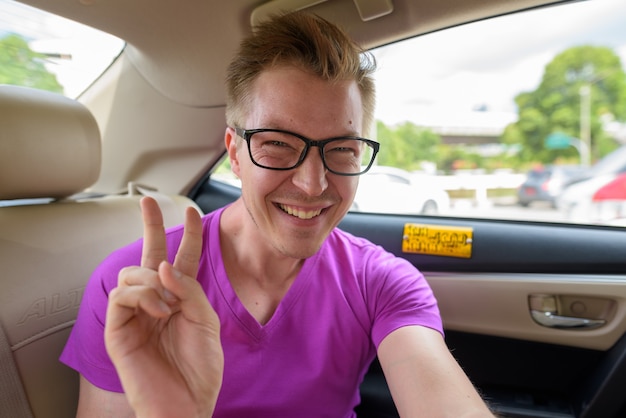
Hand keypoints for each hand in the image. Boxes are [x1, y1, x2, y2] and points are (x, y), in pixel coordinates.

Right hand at [104, 197, 222, 417]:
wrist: (187, 404)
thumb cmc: (199, 367)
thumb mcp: (206, 321)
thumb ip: (189, 289)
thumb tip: (165, 265)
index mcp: (181, 299)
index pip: (183, 259)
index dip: (187, 234)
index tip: (189, 211)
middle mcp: (157, 301)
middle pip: (150, 256)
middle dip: (150, 226)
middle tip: (147, 202)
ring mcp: (135, 314)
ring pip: (132, 273)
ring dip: (152, 281)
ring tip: (167, 306)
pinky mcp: (118, 329)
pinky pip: (121, 295)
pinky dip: (141, 295)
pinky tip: (157, 310)